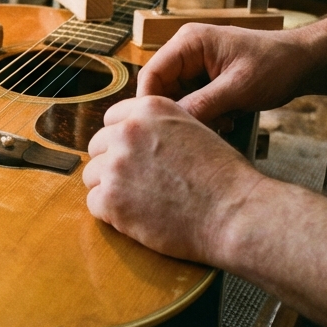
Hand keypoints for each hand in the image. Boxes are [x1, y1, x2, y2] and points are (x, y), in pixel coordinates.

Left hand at [82, 95, 261, 264]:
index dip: (121, 141)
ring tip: (141, 202)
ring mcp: (116, 165)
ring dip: (110, 189)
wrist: (234, 213)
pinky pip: (94, 203)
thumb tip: (133, 136)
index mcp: (148, 109)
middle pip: (98, 147)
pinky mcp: (111, 198)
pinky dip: (111, 213)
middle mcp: (128, 131)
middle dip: (113, 165)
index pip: (112, 119)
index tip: (134, 157)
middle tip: (138, 184)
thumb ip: (158, 127)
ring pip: (92, 175)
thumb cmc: (223, 177)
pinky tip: (137, 217)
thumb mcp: (192, 129)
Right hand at [136, 24, 314, 123]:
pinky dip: (205, 115)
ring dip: (195, 115)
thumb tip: (171, 123)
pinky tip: (226, 118)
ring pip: (177, 99)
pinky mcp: (205, 79)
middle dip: (179, 112)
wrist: (305, 63)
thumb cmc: (278, 64)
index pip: (151, 74)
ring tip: (222, 121)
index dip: (150, 103)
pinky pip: (192, 101)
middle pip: (162, 89)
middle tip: (202, 127)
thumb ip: (202, 104)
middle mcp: (187, 51)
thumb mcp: (239, 87)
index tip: (159, 128)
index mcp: (189, 42)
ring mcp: (195, 65)